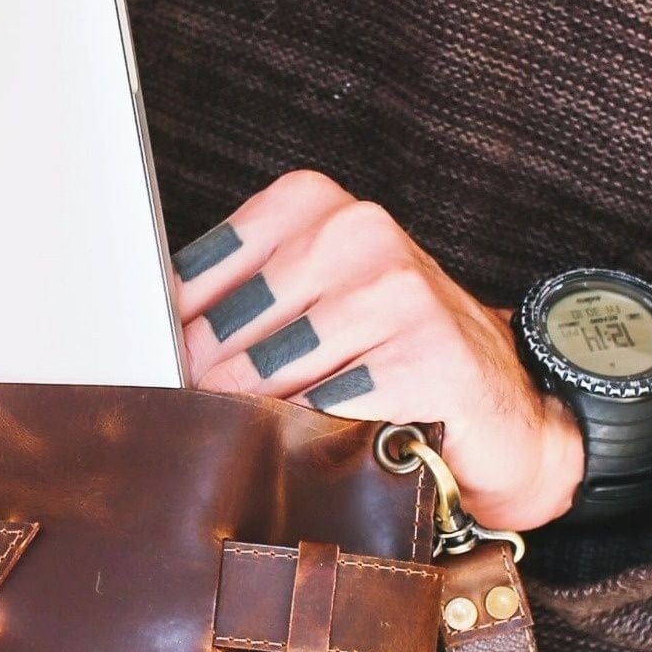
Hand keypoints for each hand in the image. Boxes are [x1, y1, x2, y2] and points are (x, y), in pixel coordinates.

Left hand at [172, 170, 584, 533]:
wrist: (498, 403)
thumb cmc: (387, 348)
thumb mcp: (309, 300)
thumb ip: (237, 305)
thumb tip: (153, 349)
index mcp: (312, 204)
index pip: (196, 276)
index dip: (175, 341)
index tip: (168, 375)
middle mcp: (356, 232)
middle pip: (226, 335)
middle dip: (209, 392)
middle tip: (208, 428)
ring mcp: (397, 290)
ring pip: (269, 378)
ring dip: (256, 424)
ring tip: (267, 440)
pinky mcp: (427, 355)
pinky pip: (327, 413)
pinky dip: (312, 442)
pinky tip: (322, 447)